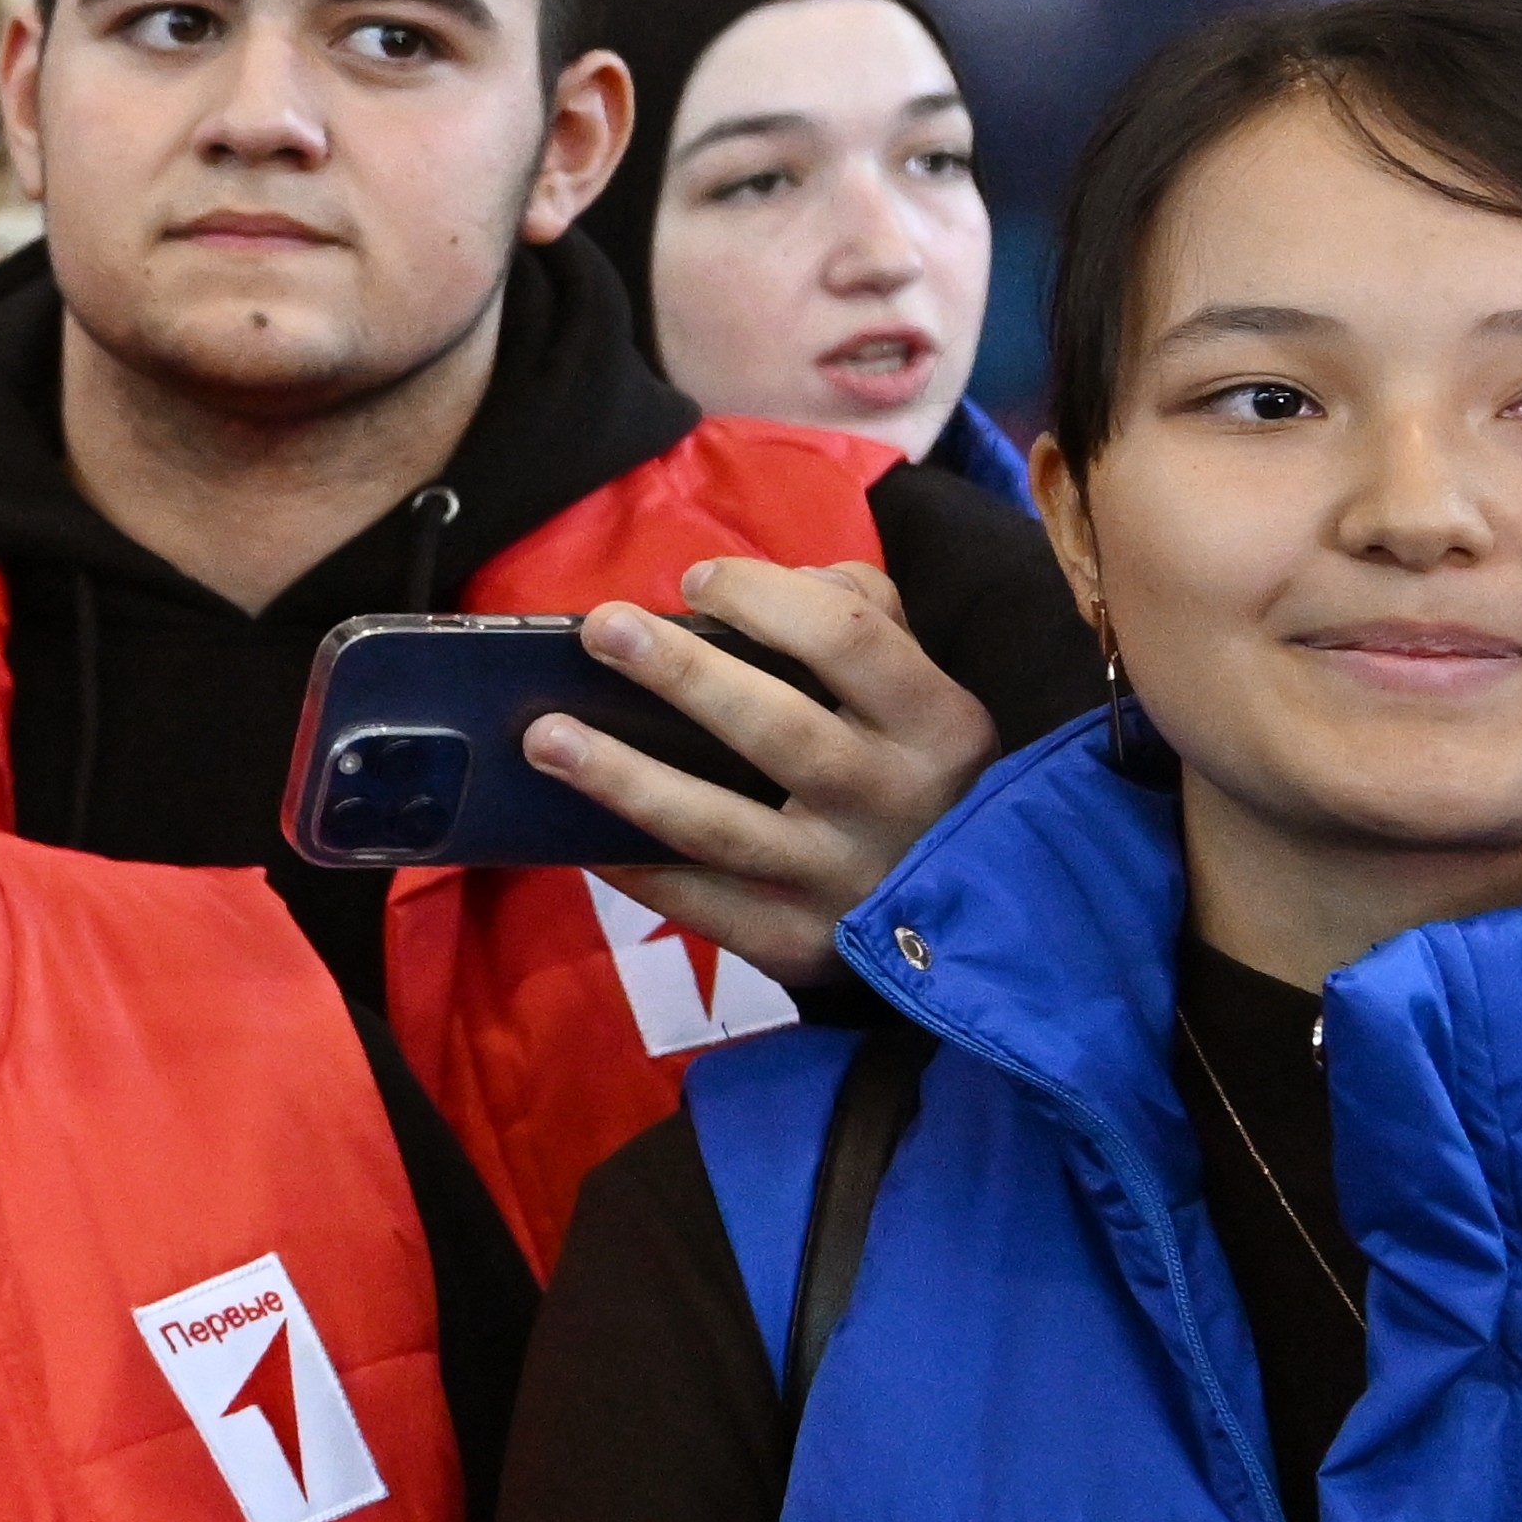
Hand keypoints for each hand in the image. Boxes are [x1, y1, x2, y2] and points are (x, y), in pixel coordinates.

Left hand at [524, 559, 999, 991]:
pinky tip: (576, 834)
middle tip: (601, 630)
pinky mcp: (796, 943)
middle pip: (775, 727)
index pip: (846, 638)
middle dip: (682, 674)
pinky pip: (697, 902)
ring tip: (546, 737)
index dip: (763, 598)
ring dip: (624, 777)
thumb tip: (790, 577)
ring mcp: (841, 880)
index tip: (694, 582)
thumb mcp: (924, 693)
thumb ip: (868, 617)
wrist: (975, 922)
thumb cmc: (917, 773)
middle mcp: (892, 802)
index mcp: (934, 723)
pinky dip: (633, 868)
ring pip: (717, 824)